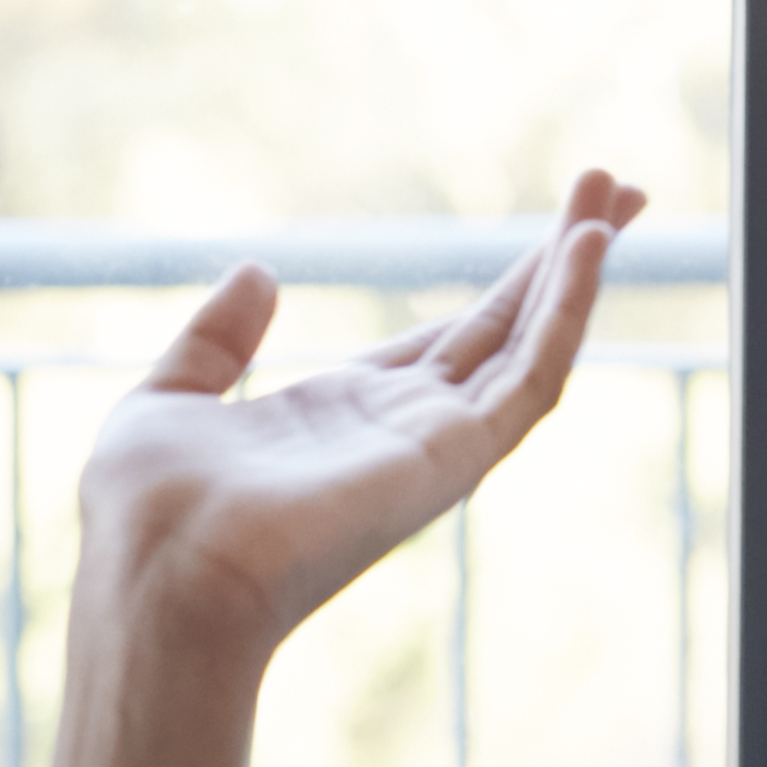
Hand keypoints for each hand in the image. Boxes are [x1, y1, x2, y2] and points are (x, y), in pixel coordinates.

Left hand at [75, 177, 638, 663]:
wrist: (164, 577)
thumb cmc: (149, 516)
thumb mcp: (167, 400)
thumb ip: (216, 341)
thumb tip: (258, 272)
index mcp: (342, 418)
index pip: (447, 341)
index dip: (500, 287)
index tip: (548, 233)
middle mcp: (401, 431)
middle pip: (504, 331)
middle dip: (559, 261)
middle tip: (613, 189)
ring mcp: (433, 445)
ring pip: (531, 344)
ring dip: (576, 267)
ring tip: (617, 192)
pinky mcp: (452, 455)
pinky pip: (531, 376)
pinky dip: (566, 310)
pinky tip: (586, 246)